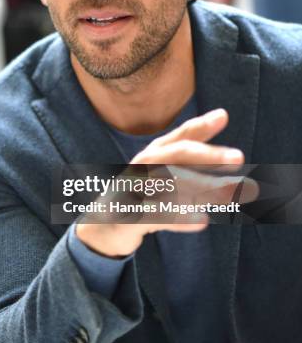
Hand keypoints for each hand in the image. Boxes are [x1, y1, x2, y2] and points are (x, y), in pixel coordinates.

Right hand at [76, 109, 256, 256]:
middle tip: (239, 157)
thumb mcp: (167, 183)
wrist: (103, 226)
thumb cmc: (142, 197)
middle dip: (207, 155)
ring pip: (168, 183)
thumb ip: (198, 177)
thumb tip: (237, 178)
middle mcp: (142, 167)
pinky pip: (155, 214)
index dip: (199, 127)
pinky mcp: (127, 214)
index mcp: (153, 156)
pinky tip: (202, 221)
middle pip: (175, 155)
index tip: (223, 116)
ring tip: (232, 193)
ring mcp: (132, 189)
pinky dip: (178, 217)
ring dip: (201, 187)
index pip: (178, 138)